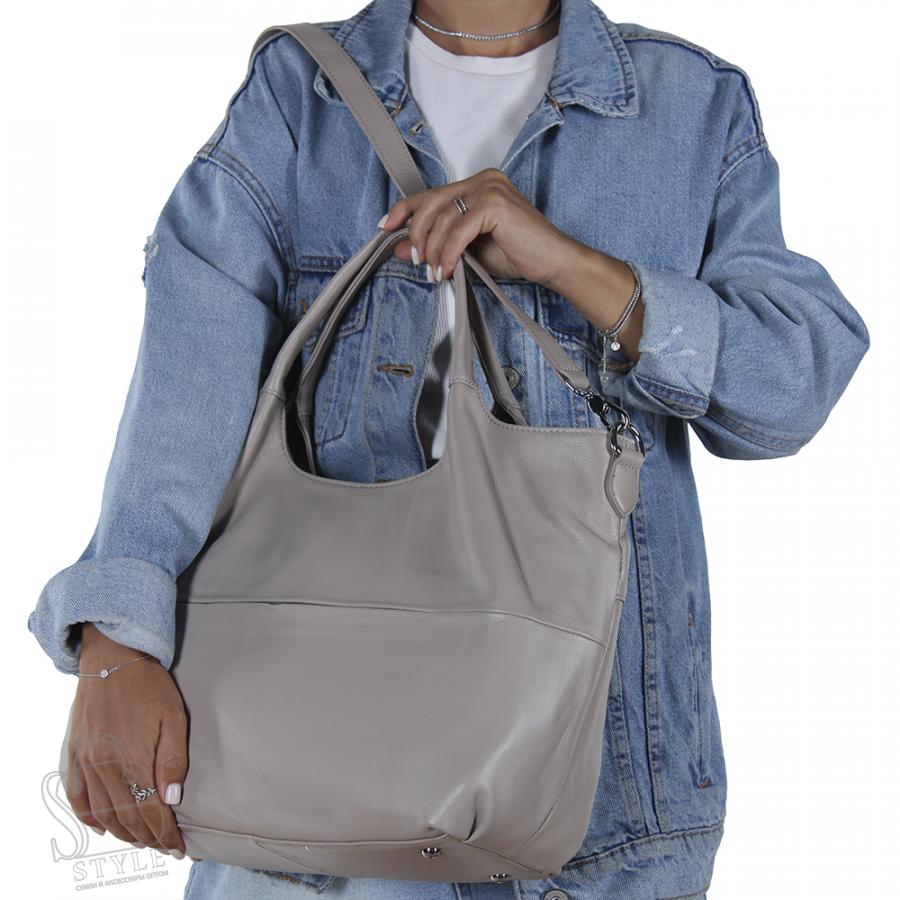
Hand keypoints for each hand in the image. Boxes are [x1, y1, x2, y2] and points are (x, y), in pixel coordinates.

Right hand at [64, 623, 187, 857]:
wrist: (112, 657)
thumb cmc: (149, 685)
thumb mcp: (173, 717)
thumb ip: (173, 760)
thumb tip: (171, 799)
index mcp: (132, 758)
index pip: (151, 811)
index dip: (165, 834)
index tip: (178, 848)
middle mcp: (105, 766)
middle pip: (127, 817)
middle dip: (148, 837)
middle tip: (164, 847)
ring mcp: (86, 761)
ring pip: (102, 813)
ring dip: (123, 832)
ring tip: (142, 840)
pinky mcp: (74, 754)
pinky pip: (77, 797)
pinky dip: (89, 818)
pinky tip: (103, 827)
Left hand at [379, 167, 579, 286]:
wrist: (553, 262)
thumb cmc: (518, 254)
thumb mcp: (467, 251)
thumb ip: (437, 245)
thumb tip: (401, 248)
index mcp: (477, 184)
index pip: (431, 193)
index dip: (404, 210)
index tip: (387, 227)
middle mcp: (483, 180)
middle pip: (431, 202)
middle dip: (417, 234)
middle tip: (417, 260)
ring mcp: (489, 188)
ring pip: (442, 218)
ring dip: (433, 250)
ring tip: (436, 272)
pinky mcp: (495, 204)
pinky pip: (458, 230)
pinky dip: (449, 253)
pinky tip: (448, 270)